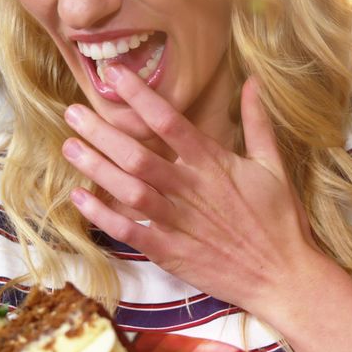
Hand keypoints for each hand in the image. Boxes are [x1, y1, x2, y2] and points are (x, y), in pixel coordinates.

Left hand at [61, 65, 318, 312]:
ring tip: (69, 147)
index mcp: (214, 163)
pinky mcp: (170, 252)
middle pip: (137, 154)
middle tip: (72, 112)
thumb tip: (253, 81)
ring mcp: (178, 222)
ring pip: (128, 190)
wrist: (282, 276)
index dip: (139, 96)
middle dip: (102, 131)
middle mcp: (191, 189)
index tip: (115, 74)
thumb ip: (257, 122)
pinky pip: (129, 231)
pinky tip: (79, 199)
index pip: (169, 121)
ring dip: (95, 167)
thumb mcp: (273, 165)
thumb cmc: (279, 220)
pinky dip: (102, 216)